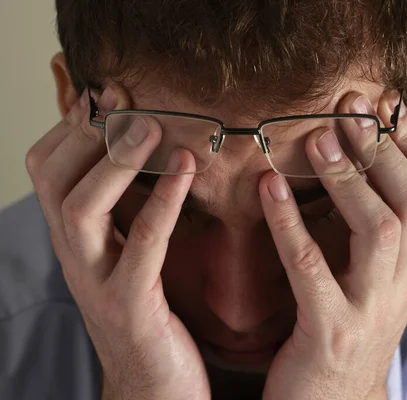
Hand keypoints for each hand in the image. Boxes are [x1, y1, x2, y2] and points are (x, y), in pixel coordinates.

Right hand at [25, 87, 209, 399]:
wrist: (153, 389)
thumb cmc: (149, 315)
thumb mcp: (129, 259)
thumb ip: (129, 216)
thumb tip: (146, 162)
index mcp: (77, 241)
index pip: (48, 171)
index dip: (72, 127)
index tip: (106, 93)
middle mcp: (76, 257)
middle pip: (52, 181)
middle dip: (86, 133)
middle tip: (123, 98)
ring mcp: (98, 283)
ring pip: (81, 209)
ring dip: (113, 162)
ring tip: (149, 127)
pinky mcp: (133, 307)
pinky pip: (141, 246)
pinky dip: (160, 204)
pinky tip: (183, 172)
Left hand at [258, 91, 406, 398]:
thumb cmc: (348, 322)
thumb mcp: (377, 272)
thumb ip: (378, 221)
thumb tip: (365, 156)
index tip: (381, 103)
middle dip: (381, 147)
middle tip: (348, 106)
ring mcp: (372, 308)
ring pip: (378, 230)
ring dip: (347, 178)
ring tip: (317, 139)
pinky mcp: (330, 330)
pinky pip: (311, 269)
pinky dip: (290, 224)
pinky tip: (269, 189)